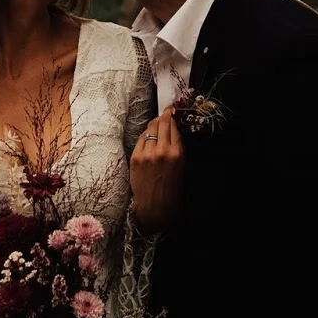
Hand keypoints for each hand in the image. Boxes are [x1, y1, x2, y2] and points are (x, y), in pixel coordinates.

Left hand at [130, 108, 184, 232]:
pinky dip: (146, 135)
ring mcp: (147, 154)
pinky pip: (141, 139)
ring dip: (154, 124)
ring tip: (157, 124)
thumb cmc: (171, 188)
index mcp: (177, 153)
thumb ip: (177, 146)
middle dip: (163, 116)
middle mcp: (162, 151)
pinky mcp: (136, 157)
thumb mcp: (182, 165)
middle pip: (161, 123)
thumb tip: (172, 129)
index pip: (173, 126)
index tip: (171, 111)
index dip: (172, 116)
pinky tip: (149, 137)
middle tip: (165, 112)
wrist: (155, 206)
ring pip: (150, 128)